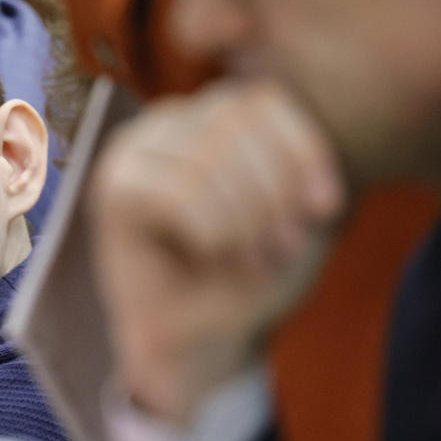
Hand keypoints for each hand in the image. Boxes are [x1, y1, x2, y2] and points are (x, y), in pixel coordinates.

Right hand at [88, 79, 344, 423]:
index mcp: (207, 115)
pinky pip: (179, 193)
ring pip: (207, 158)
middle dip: (273, 189)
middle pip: (233, 122)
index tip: (326, 208)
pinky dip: (212, 232)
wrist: (190, 340)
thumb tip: (309, 192)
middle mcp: (164, 121)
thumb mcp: (288, 218)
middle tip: (287, 245)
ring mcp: (131, 150)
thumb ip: (296, 180)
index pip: (262, 100)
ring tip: (255, 258)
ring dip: (245, 218)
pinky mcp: (113, 189)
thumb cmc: (241, 274)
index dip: (302, 148)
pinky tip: (213, 257)